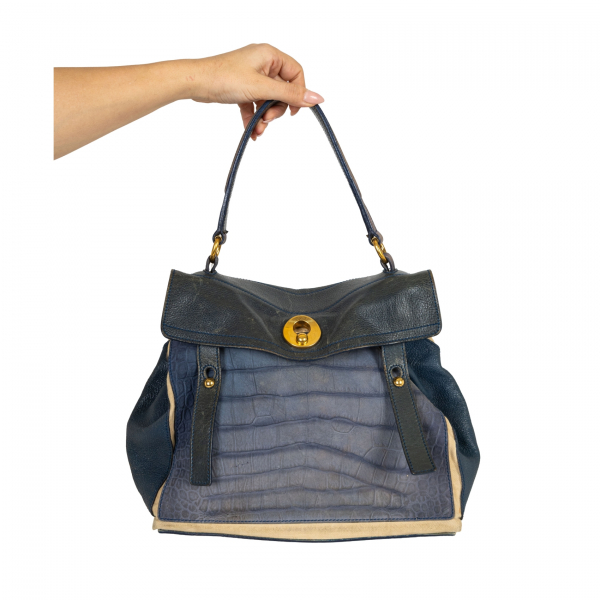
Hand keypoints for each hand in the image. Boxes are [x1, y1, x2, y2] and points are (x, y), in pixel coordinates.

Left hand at [186, 44, 323, 139]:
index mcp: (270, 55)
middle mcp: (262, 63)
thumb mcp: (262, 88)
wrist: (195, 83)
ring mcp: (252, 76)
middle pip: (283, 90)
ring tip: (258, 128)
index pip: (296, 74)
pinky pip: (255, 105)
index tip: (293, 111)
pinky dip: (254, 117)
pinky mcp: (242, 88)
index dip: (298, 93)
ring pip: (268, 100)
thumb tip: (317, 98)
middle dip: (276, 109)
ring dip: (265, 117)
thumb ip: (290, 94)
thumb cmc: (224, 78)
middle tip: (268, 119)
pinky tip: (251, 130)